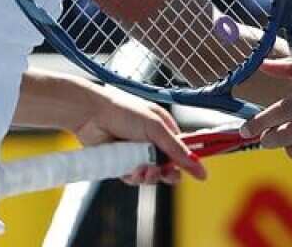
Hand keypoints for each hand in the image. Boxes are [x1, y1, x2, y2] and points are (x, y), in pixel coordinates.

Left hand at [73, 87, 207, 185]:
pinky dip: (133, 176)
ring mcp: (137, 155)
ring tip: (142, 169)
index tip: (199, 174)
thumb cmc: (124, 112)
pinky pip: (133, 179)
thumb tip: (198, 164)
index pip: (182, 150)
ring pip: (151, 176)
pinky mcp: (122, 165)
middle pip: (168, 168)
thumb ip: (177, 149)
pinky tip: (130, 169)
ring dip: (148, 175)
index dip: (189, 163)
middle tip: (166, 174)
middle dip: (167, 173)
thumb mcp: (156, 128)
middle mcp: (152, 143)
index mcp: (164, 130)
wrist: (91, 115)